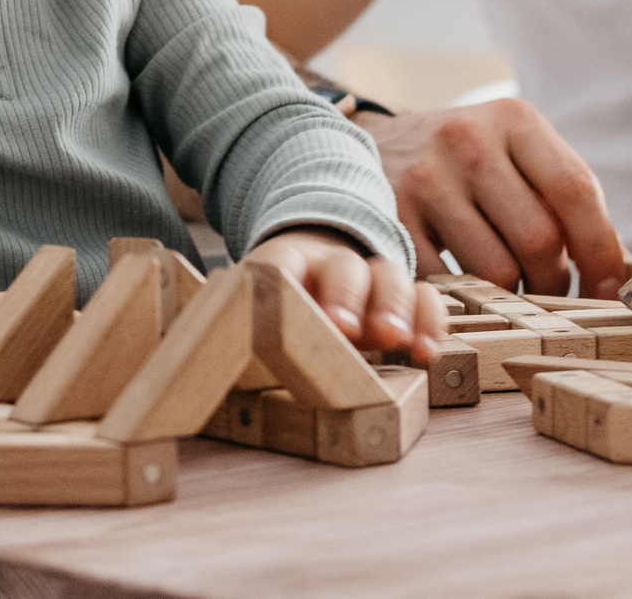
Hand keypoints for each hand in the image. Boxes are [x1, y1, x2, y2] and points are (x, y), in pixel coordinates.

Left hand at [244, 226, 448, 361]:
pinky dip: (429, 320)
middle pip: (342, 268)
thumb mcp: (247, 315)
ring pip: (387, 275)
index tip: (291, 312)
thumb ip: (235, 330)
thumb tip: (202, 367)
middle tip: (349, 330)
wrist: (308, 273)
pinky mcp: (400, 301)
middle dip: (346, 297)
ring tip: (397, 341)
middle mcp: (328, 268)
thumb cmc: (273, 309)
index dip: (288, 284)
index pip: (280, 265)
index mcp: (282, 267)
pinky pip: (423, 297)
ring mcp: (368, 280)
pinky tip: (426, 352)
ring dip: (394, 307)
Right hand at [358, 101, 626, 297]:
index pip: (575, 189)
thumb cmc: (470, 159)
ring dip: (514, 295)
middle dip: (555, 282)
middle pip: (538, 237)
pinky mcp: (393, 217)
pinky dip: (469, 299)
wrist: (380, 145)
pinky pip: (449, 283)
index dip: (601, 249)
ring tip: (511, 290)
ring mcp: (426, 178)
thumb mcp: (517, 151)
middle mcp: (467, 140)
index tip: (611, 290)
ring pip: (496, 269)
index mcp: (514, 119)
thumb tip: (620, 270)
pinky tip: (469, 289)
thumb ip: (563, 197)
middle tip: (555, 296)